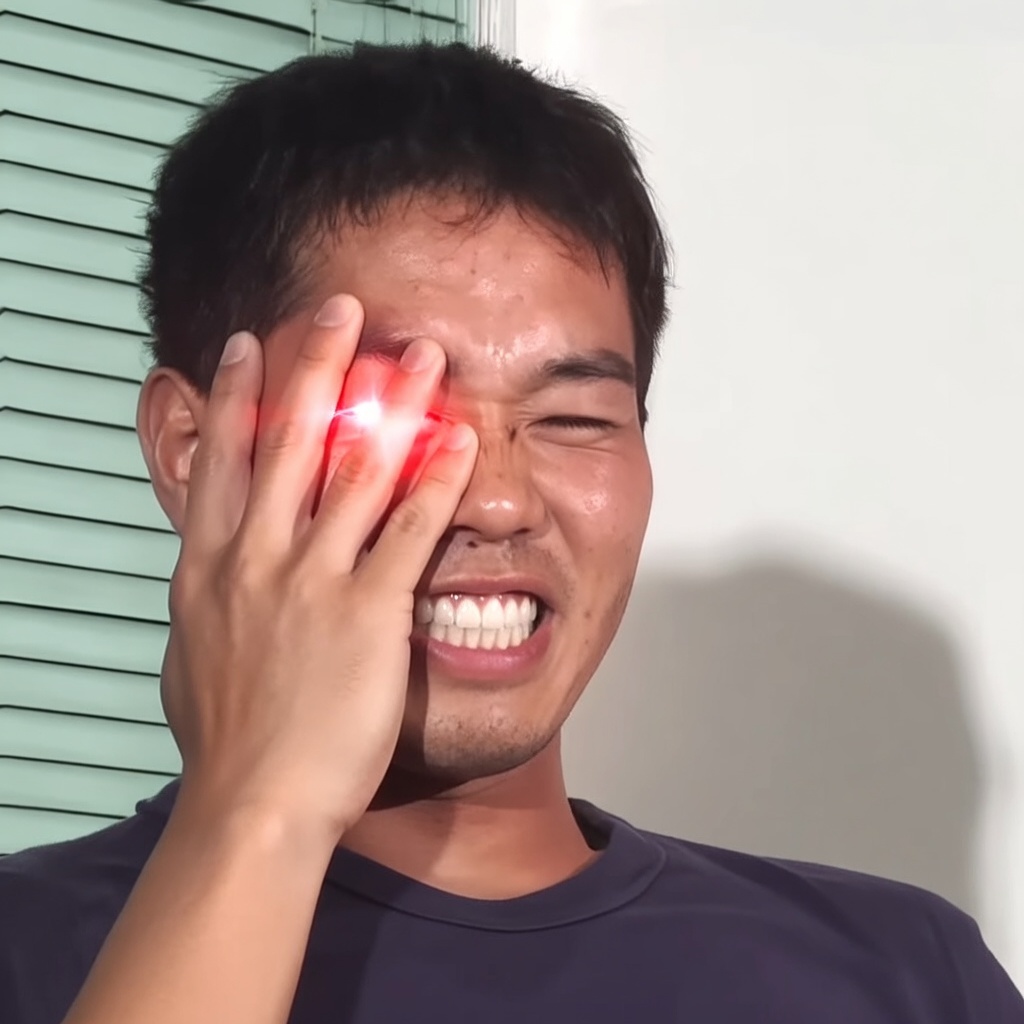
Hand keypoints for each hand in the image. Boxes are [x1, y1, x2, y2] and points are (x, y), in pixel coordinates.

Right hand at [160, 295, 477, 845]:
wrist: (254, 805)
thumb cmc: (227, 743)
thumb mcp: (190, 656)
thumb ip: (205, 603)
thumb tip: (208, 578)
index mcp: (209, 567)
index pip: (224, 458)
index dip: (236, 394)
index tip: (249, 344)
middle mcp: (258, 558)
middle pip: (289, 439)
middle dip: (318, 366)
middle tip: (341, 309)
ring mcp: (314, 580)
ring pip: (356, 468)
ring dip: (392, 403)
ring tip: (421, 355)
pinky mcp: (369, 612)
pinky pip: (410, 529)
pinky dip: (437, 478)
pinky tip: (460, 439)